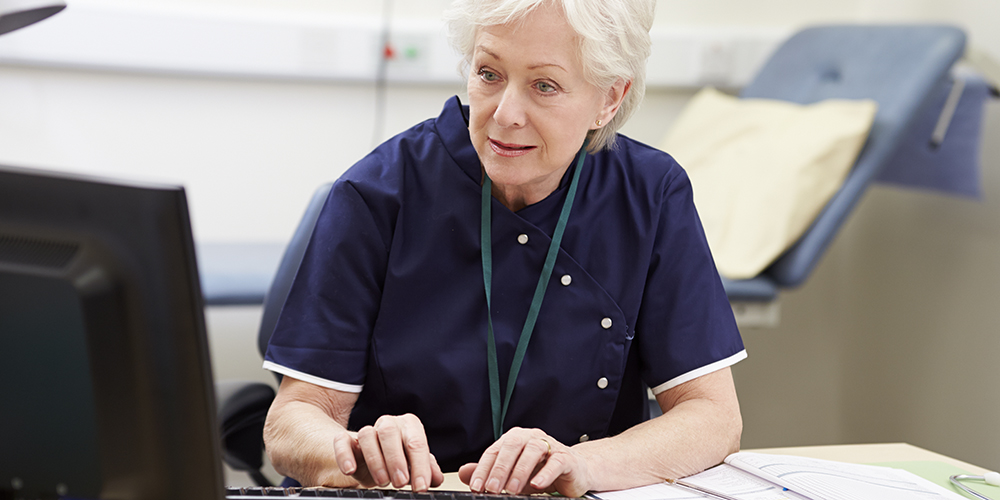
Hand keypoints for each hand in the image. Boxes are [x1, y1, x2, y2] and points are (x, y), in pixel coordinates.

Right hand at [332, 414, 443, 490]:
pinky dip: (344, 455)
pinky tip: (350, 471)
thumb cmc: (400, 459)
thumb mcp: (414, 464)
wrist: (375, 458)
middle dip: (396, 459)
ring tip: (382, 481)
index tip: (420, 486)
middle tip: (400, 483)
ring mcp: (367, 431)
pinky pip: (341, 441)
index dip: (419, 466)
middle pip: (389, 432)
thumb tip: (436, 478)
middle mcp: (388, 424)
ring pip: (367, 435)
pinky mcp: (346, 440)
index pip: (415, 442)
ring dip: (375, 460)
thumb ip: (426, 469)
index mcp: (409, 426)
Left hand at [458, 428, 591, 496]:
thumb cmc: (541, 472)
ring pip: (533, 451)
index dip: (483, 469)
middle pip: (512, 446)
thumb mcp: (511, 475)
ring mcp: (550, 445)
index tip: (476, 486)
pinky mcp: (566, 458)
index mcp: (514, 439)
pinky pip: (556, 462)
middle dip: (500, 468)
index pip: (494, 451)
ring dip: (520, 471)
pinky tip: (536, 484)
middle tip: (491, 488)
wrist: (574, 472)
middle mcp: (531, 438)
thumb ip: (489, 472)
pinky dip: (546, 473)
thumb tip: (464, 473)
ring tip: (511, 489)